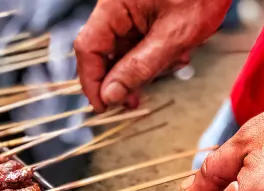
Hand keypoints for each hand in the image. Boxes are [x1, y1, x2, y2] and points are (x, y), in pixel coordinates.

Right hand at [74, 0, 230, 111]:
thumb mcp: (173, 36)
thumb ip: (138, 68)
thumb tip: (109, 96)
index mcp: (114, 6)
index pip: (88, 48)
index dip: (91, 82)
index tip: (103, 107)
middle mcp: (116, 9)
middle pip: (103, 54)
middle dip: (120, 81)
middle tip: (133, 101)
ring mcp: (129, 15)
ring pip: (121, 55)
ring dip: (143, 71)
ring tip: (171, 66)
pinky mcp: (143, 19)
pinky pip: (137, 48)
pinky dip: (153, 60)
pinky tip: (175, 57)